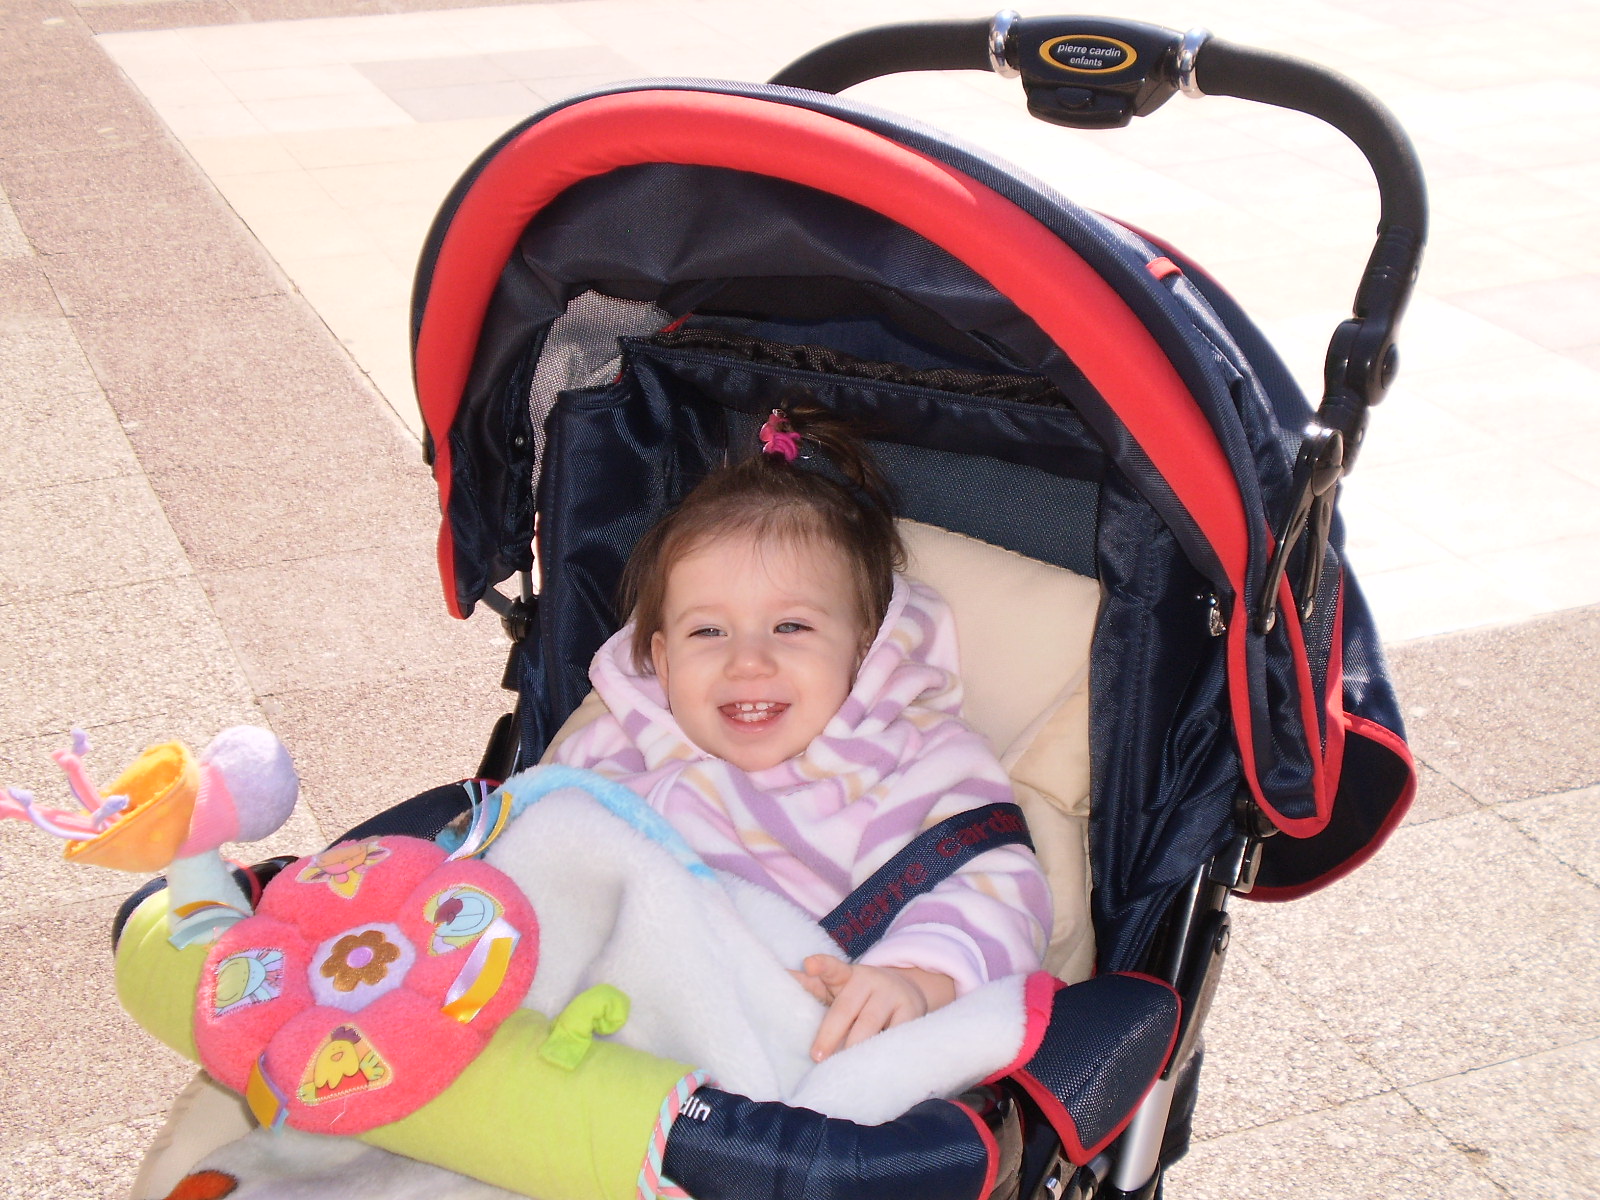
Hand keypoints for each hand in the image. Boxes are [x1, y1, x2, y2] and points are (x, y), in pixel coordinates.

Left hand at [789, 954, 955, 1061]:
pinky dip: (882, 1049)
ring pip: (869, 1024)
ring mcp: (892, 995)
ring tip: (843, 1066)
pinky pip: (894, 1034)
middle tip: (816, 1056)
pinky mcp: (911, 1012)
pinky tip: (873, 1063)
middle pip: (846, 1008)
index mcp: (849, 975)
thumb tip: (784, 977)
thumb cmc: (862, 995)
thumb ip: (813, 985)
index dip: (821, 966)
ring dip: (854, 1045)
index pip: (833, 968)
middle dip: (830, 1034)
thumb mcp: (840, 988)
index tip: (808, 964)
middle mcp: (870, 980)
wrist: (907, 991)